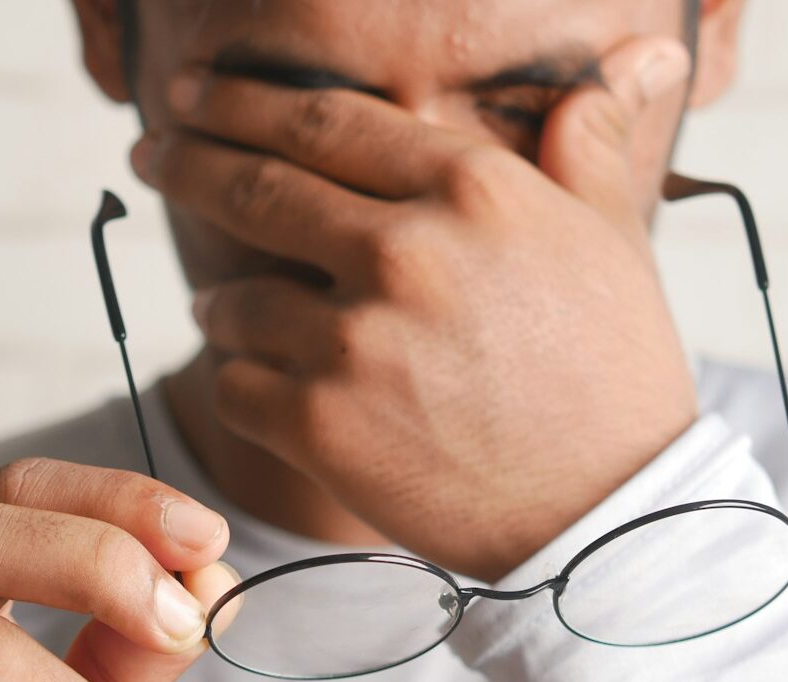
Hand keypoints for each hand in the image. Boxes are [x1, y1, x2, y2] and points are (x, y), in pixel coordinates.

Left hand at [134, 36, 698, 580]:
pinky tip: (257, 384)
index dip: (242, 102)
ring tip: (221, 309)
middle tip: (150, 152)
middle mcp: (404, 250)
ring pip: (233, 300)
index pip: (324, 120)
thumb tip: (637, 57)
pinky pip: (234, 386)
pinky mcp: (321, 427)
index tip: (195, 96)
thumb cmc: (615, 374)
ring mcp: (355, 341)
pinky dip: (237, 382)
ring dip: (219, 302)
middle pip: (255, 187)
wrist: (609, 518)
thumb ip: (590, 144)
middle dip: (185, 163)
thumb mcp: (616, 241)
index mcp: (471, 189)